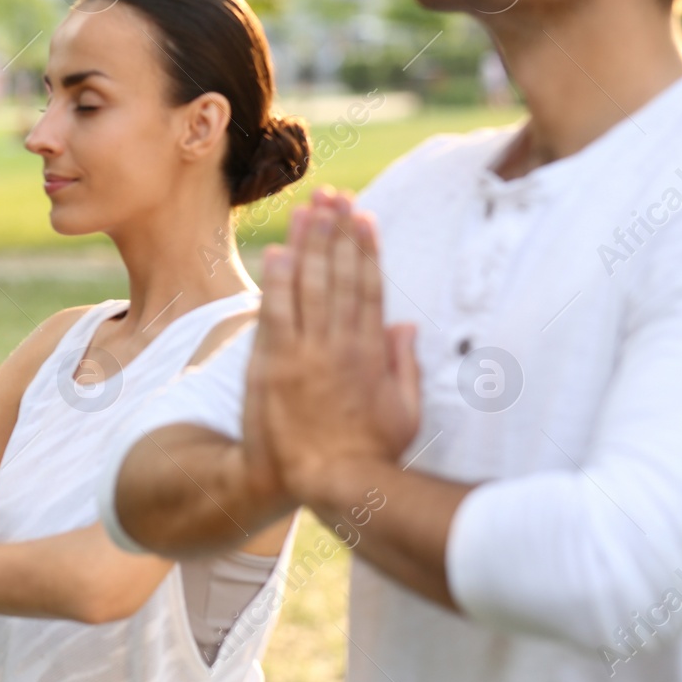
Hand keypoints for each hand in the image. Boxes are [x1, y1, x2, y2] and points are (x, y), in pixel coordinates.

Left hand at [248, 190, 420, 504]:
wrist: (329, 483)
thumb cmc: (370, 454)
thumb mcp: (407, 413)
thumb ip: (405, 365)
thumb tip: (405, 325)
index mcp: (372, 353)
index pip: (369, 287)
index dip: (366, 249)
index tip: (364, 218)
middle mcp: (340, 345)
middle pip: (339, 276)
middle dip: (337, 233)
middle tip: (335, 198)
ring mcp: (305, 353)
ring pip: (308, 286)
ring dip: (308, 245)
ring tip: (308, 210)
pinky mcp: (274, 365)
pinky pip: (275, 313)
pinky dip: (278, 281)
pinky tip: (279, 252)